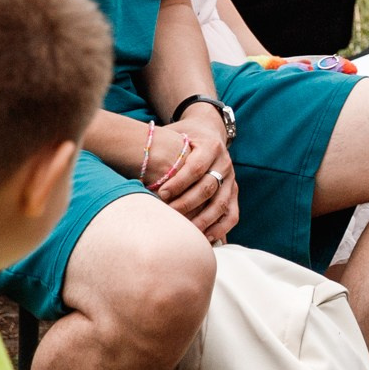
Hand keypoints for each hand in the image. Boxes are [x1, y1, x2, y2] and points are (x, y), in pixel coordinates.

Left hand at [150, 109, 239, 242]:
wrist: (208, 130)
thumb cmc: (184, 136)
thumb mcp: (174, 133)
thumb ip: (159, 144)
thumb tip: (135, 158)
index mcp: (211, 146)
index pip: (196, 168)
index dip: (178, 183)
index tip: (161, 194)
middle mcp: (225, 163)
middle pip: (207, 188)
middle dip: (186, 204)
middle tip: (167, 215)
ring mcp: (231, 179)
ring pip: (220, 204)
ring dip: (202, 220)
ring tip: (183, 232)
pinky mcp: (234, 193)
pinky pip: (232, 214)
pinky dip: (220, 229)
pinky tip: (204, 238)